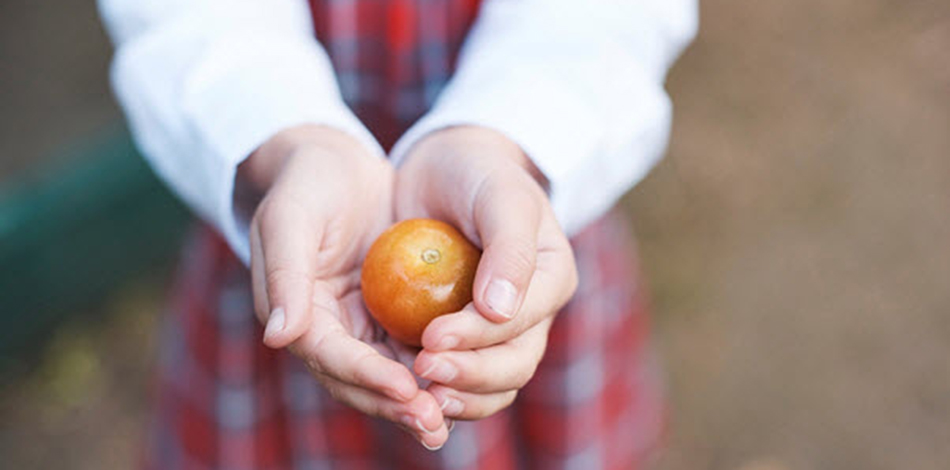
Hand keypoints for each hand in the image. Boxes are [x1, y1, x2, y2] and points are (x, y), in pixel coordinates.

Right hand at [241, 125, 448, 448]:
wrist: (336, 165)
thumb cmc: (308, 184)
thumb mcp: (290, 218)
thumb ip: (283, 274)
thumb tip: (279, 337)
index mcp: (296, 314)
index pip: (329, 356)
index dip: (364, 375)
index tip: (405, 388)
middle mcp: (326, 331)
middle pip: (358, 381)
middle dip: (394, 404)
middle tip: (433, 422)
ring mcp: (359, 328)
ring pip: (388, 377)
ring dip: (417, 401)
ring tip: (448, 421)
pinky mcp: (390, 317)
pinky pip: (412, 351)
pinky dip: (435, 372)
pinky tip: (465, 385)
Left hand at [395, 126, 578, 419]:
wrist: (447, 168)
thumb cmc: (478, 173)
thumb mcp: (501, 195)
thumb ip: (510, 248)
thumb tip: (500, 311)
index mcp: (551, 279)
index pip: (523, 323)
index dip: (479, 337)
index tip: (432, 336)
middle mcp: (531, 313)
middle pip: (513, 366)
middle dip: (470, 376)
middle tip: (422, 369)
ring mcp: (498, 331)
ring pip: (491, 386)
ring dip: (458, 398)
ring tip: (418, 398)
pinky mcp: (464, 339)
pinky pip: (458, 378)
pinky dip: (438, 392)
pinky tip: (405, 393)